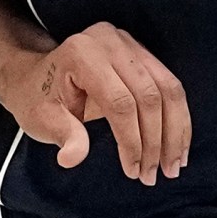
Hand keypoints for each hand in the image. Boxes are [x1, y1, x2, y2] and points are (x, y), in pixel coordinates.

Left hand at [0, 22, 189, 184]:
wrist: (38, 75)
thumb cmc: (38, 98)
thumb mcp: (41, 119)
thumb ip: (63, 135)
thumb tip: (72, 159)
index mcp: (83, 54)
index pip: (120, 101)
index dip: (132, 140)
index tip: (132, 171)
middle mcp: (110, 41)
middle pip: (149, 94)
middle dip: (156, 141)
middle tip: (154, 176)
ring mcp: (129, 43)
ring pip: (169, 89)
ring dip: (175, 132)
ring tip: (173, 167)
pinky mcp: (142, 52)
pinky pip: (170, 85)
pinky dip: (178, 118)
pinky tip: (178, 146)